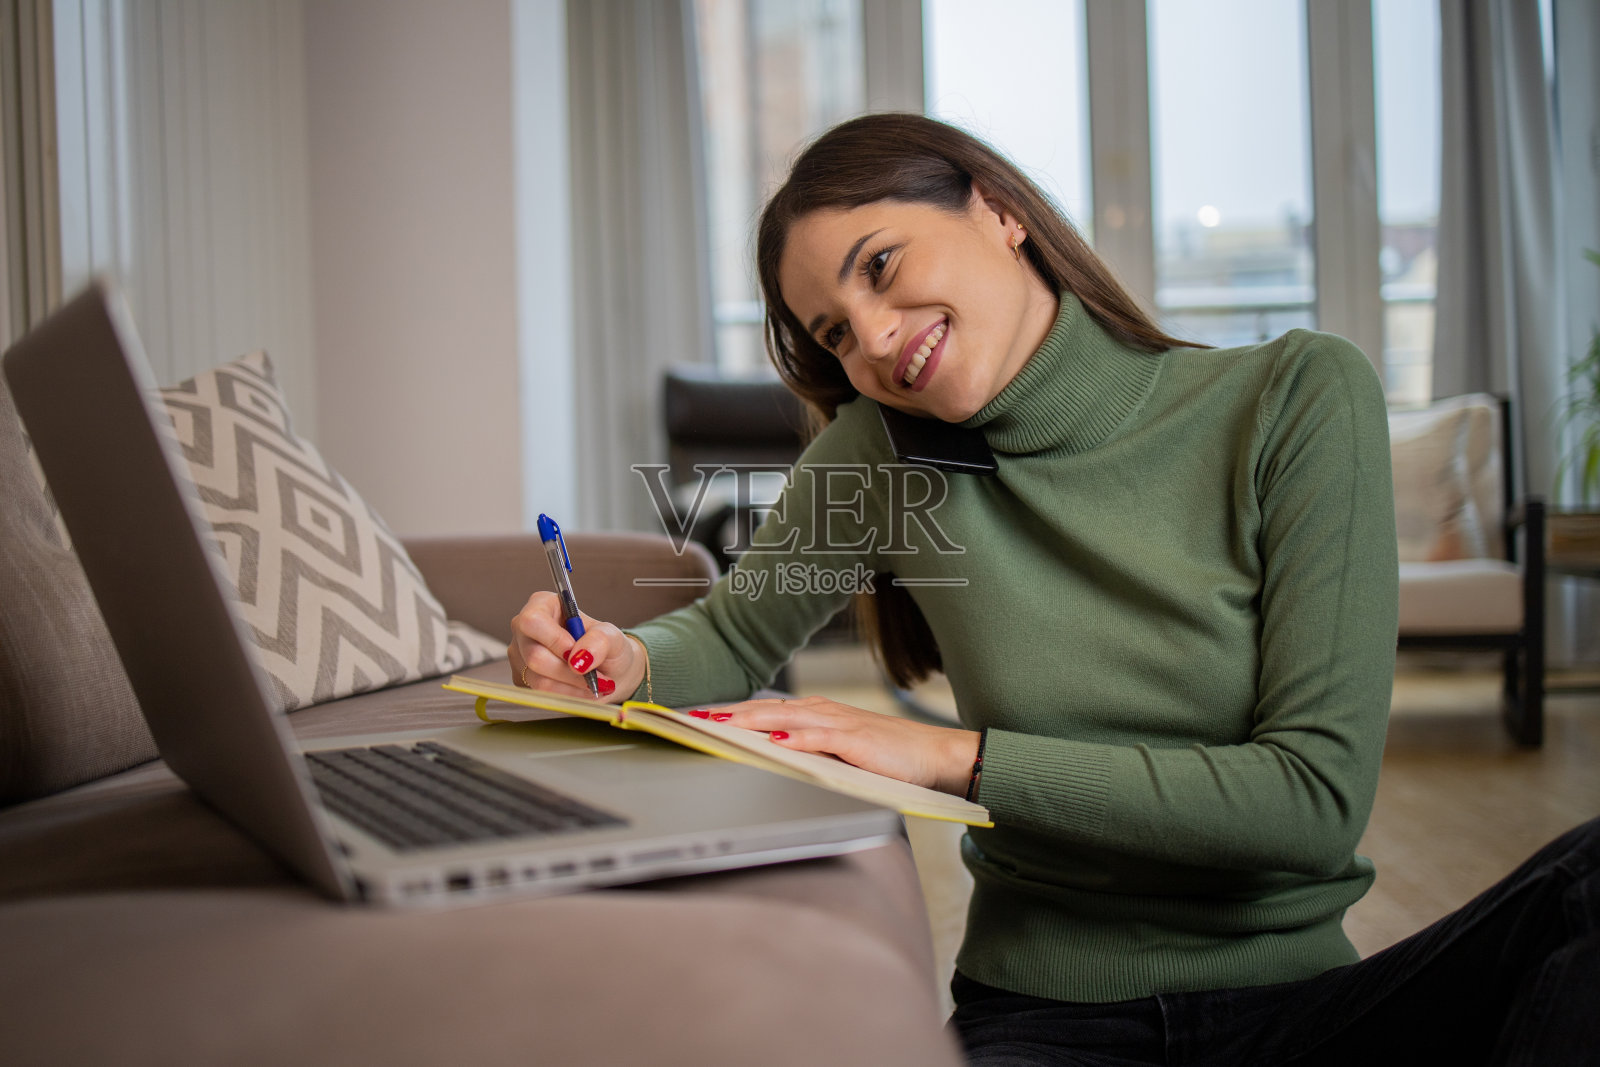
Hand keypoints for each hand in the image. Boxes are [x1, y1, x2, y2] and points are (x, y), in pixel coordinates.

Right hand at [507, 590, 643, 702]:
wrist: (607, 670)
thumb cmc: (605, 647)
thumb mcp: (612, 637)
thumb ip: (600, 640)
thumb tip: (579, 659)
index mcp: (543, 605)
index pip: (533, 620)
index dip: (555, 640)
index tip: (578, 654)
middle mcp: (524, 629)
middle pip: (534, 655)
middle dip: (569, 671)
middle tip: (594, 676)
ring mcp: (520, 654)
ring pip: (538, 679)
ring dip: (571, 686)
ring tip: (592, 683)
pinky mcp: (521, 678)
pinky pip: (540, 693)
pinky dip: (566, 694)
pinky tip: (580, 689)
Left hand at [714, 696, 980, 794]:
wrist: (932, 754)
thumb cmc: (887, 755)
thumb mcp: (838, 750)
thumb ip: (807, 749)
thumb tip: (769, 754)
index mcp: (817, 713)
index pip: (766, 709)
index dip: (733, 712)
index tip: (700, 718)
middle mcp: (824, 712)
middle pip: (769, 708)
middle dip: (732, 714)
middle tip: (698, 719)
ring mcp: (840, 724)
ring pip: (789, 717)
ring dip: (755, 721)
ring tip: (725, 725)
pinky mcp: (857, 740)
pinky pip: (823, 738)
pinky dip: (799, 738)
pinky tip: (778, 741)